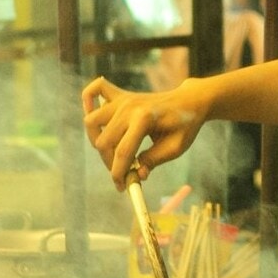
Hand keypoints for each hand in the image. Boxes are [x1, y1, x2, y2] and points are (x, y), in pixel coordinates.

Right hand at [82, 76, 210, 187]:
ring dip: (96, 140)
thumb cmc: (184, 125)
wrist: (189, 101)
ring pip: (92, 121)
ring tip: (112, 151)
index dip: (119, 174)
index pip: (123, 152)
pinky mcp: (121, 95)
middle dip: (110, 163)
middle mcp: (129, 107)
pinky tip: (91, 113)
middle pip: (104, 141)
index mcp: (145, 119)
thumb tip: (137, 175)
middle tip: (123, 173)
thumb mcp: (175, 148)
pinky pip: (96, 89)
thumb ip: (153, 161)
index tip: (122, 187)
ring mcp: (123, 99)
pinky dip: (88, 100)